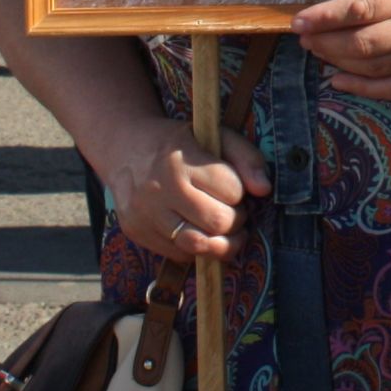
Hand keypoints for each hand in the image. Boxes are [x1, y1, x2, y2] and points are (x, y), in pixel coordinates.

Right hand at [101, 112, 269, 260]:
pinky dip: (198, 248)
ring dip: (222, 242)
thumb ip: (246, 158)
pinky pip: (179, 254)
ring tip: (226, 230)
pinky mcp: (137, 232)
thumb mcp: (216, 136)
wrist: (127, 149)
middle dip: (236, 219)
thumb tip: (264, 190)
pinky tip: (200, 231)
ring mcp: (146, 214)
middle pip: (217, 222)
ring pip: (198, 245)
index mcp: (182, 161)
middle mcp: (160, 189)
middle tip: (235, 211)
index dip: (242, 192)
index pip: (231, 191)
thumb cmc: (181, 143)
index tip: (237, 188)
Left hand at [291, 0, 390, 98]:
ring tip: (315, 49)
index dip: (329, 16)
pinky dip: (364, 89)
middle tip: (300, 34)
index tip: (299, 18)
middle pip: (365, 44)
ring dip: (339, 62)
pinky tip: (339, 81)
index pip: (365, 7)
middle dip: (326, 42)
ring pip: (376, 68)